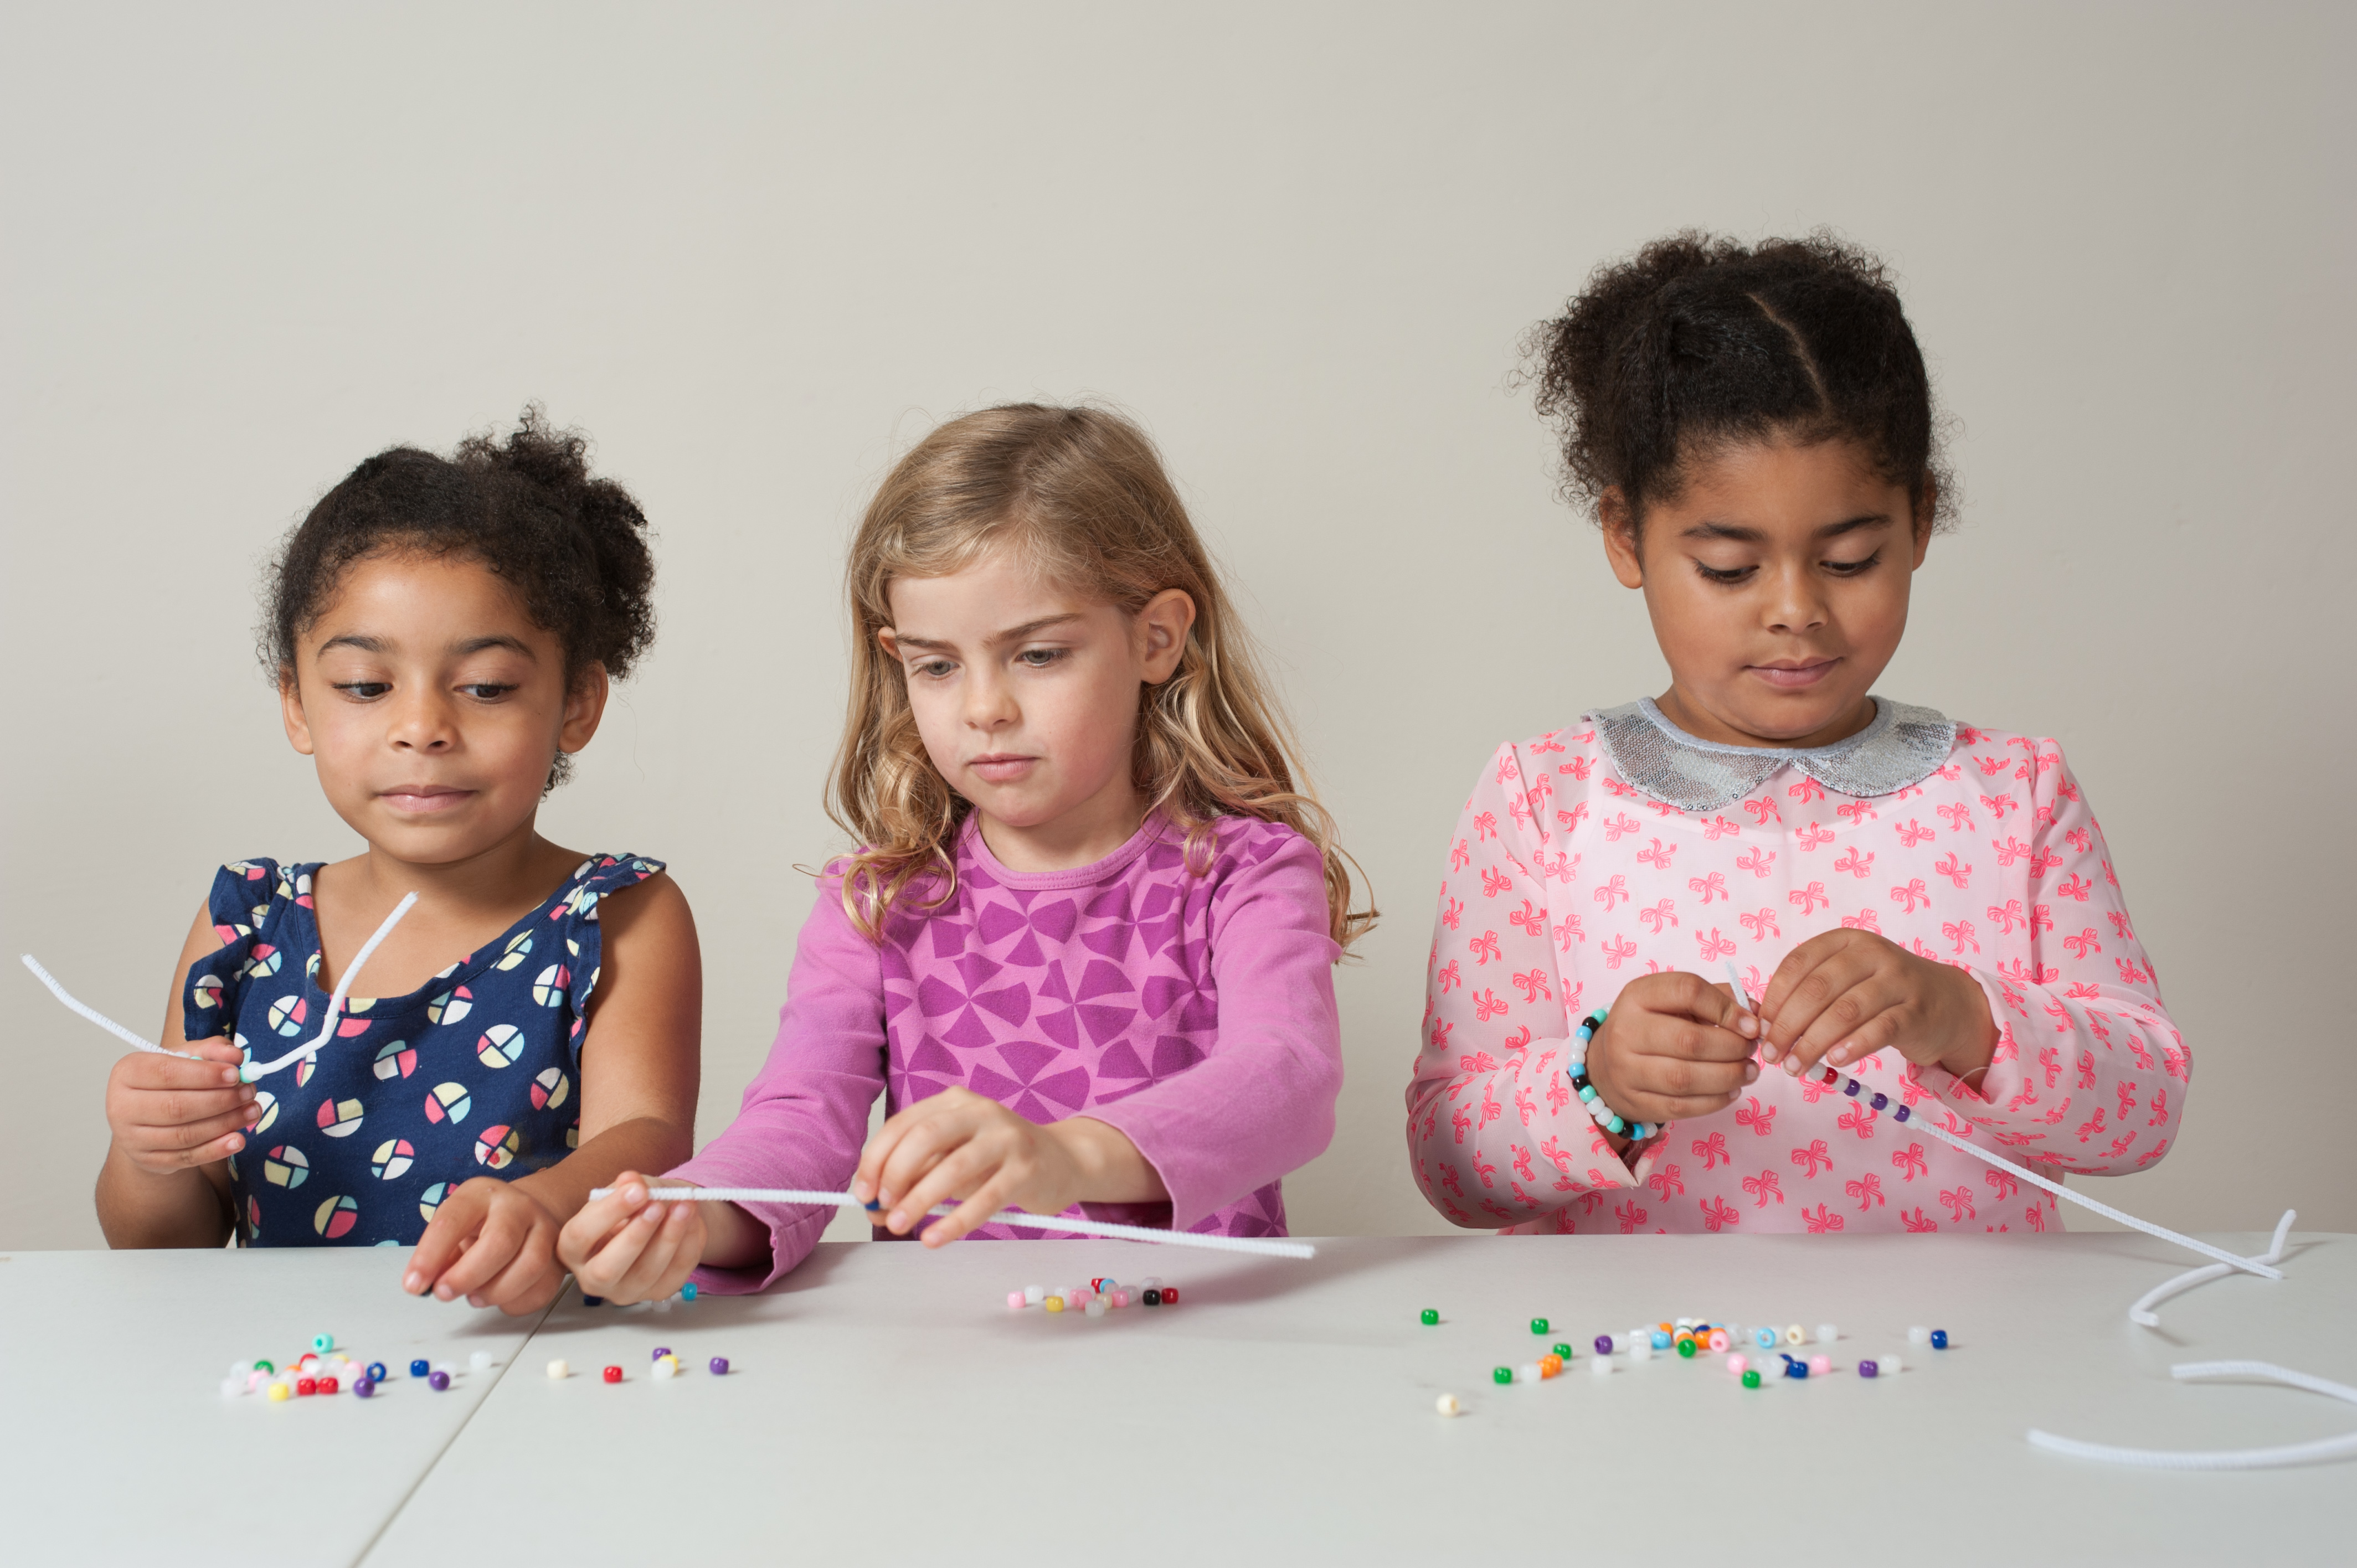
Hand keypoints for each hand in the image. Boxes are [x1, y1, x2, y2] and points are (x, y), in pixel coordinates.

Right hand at [104, 1041, 260, 1174]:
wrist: (148, 1120)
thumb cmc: (169, 1083)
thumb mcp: (187, 1058)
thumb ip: (211, 1050)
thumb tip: (236, 1056)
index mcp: (128, 1072)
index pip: (166, 1073)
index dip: (204, 1074)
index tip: (235, 1074)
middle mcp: (122, 1106)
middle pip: (177, 1107)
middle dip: (220, 1100)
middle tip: (249, 1092)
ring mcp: (133, 1138)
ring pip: (185, 1134)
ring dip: (225, 1123)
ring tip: (252, 1111)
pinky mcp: (150, 1161)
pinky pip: (187, 1157)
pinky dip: (216, 1149)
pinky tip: (238, 1139)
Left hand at [402, 1177, 564, 1315]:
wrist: (528, 1212)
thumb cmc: (481, 1225)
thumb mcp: (455, 1229)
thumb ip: (439, 1257)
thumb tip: (424, 1285)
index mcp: (481, 1195)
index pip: (453, 1220)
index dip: (430, 1256)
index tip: (413, 1285)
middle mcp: (517, 1206)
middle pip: (499, 1242)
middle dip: (467, 1276)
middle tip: (445, 1293)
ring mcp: (545, 1229)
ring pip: (530, 1266)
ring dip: (495, 1292)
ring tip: (475, 1297)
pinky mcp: (559, 1257)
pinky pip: (542, 1288)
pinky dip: (515, 1302)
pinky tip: (500, 1298)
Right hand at [556, 1173, 705, 1304]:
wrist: (658, 1218)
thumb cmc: (631, 1206)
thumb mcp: (624, 1190)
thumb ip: (626, 1186)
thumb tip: (631, 1180)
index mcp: (573, 1248)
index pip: (580, 1235)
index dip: (608, 1212)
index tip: (636, 1190)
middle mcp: (593, 1278)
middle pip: (607, 1269)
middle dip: (636, 1235)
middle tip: (657, 1205)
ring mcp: (626, 1291)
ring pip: (646, 1273)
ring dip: (669, 1237)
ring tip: (684, 1205)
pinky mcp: (656, 1293)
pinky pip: (676, 1274)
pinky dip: (689, 1244)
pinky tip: (694, 1219)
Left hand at [852, 1086, 1106, 1247]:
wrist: (1062, 1161)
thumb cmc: (996, 1161)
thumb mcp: (954, 1157)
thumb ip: (918, 1173)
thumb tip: (875, 1203)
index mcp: (954, 1102)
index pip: (903, 1124)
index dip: (876, 1158)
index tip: (862, 1192)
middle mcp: (980, 1111)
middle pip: (926, 1136)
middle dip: (895, 1174)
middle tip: (882, 1208)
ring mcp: (1007, 1137)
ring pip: (955, 1166)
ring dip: (920, 1200)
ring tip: (899, 1226)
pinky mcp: (1027, 1168)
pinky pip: (985, 1198)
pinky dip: (954, 1221)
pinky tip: (933, 1238)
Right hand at [1584, 970, 1759, 1130]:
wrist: (1605, 1065)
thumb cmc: (1651, 1027)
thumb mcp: (1674, 1002)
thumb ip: (1716, 998)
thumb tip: (1755, 1013)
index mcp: (1638, 995)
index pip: (1688, 992)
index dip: (1726, 1008)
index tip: (1752, 1024)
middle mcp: (1625, 1030)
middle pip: (1689, 1041)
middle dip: (1732, 1047)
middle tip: (1751, 1050)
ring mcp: (1626, 1070)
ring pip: (1685, 1079)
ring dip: (1728, 1077)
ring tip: (1749, 1072)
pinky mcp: (1634, 1102)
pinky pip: (1681, 1107)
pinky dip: (1714, 1101)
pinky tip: (1731, 1091)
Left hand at [1755, 929, 1997, 1081]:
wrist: (1948, 1003)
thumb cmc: (1883, 994)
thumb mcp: (1848, 980)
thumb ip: (1811, 994)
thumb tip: (1766, 1026)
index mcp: (1845, 942)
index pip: (1798, 964)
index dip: (1773, 998)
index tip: (1759, 1028)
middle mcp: (1872, 954)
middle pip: (1817, 989)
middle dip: (1787, 1026)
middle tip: (1771, 1055)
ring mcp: (1898, 980)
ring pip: (1845, 1011)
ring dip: (1813, 1043)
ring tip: (1794, 1067)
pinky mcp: (1917, 1012)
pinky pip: (1880, 1029)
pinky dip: (1853, 1046)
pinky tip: (1834, 1061)